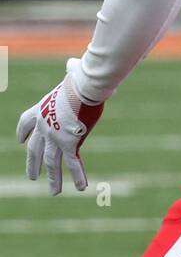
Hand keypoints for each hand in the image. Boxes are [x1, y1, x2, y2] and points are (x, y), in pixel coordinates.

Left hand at [16, 66, 103, 194]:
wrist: (84, 87)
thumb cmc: (80, 78)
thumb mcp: (72, 74)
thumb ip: (70, 72)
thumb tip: (74, 65)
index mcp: (40, 109)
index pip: (24, 124)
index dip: (22, 133)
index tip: (21, 142)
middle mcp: (43, 127)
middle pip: (35, 150)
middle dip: (33, 164)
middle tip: (32, 177)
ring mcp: (54, 137)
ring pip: (52, 162)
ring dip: (53, 178)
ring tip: (53, 192)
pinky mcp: (69, 144)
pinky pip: (73, 163)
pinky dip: (78, 176)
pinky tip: (81, 187)